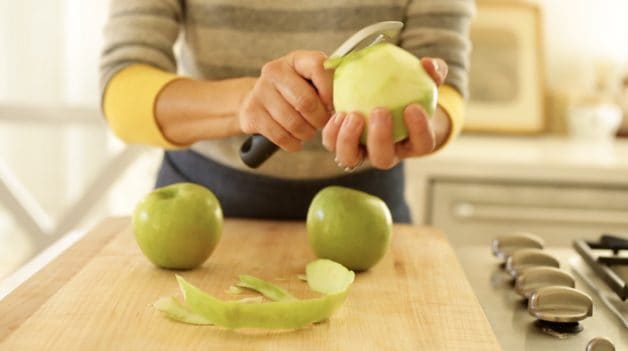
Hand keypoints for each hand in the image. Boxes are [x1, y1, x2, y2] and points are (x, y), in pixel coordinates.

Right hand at [239, 50, 333, 151]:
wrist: (259, 101)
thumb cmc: (295, 93)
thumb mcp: (313, 82)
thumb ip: (330, 85)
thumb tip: (346, 103)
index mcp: (296, 59)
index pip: (319, 67)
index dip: (330, 91)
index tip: (332, 104)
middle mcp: (274, 70)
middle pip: (306, 102)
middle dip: (319, 119)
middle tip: (320, 123)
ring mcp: (260, 91)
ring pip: (294, 123)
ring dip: (306, 133)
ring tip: (307, 130)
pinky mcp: (251, 113)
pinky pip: (280, 136)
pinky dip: (293, 143)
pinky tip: (295, 139)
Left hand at [322, 57, 449, 169]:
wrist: (387, 100)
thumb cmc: (409, 93)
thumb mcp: (425, 81)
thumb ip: (432, 73)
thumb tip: (429, 65)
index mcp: (412, 143)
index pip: (423, 144)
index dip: (420, 130)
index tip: (413, 107)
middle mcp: (387, 153)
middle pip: (384, 159)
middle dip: (381, 138)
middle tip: (380, 110)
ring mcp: (362, 152)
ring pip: (352, 159)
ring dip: (350, 139)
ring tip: (353, 115)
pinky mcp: (342, 144)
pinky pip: (333, 144)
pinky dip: (333, 131)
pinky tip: (338, 113)